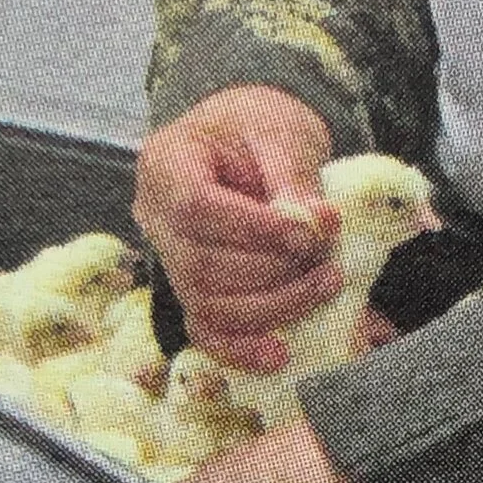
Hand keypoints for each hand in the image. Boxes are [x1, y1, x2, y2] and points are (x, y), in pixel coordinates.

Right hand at [134, 86, 341, 374]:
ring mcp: (166, 259)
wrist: (244, 140)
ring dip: (273, 307)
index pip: (195, 208)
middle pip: (201, 265)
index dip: (254, 230)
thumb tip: (320, 223)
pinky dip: (241, 349)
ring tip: (324, 285)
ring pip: (206, 305)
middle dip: (275, 271)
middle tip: (329, 260)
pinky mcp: (188, 291)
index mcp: (166, 163)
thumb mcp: (279, 133)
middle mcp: (153, 217)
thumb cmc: (256, 127)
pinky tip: (279, 354)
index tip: (309, 235)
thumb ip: (294, 177)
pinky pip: (204, 332)